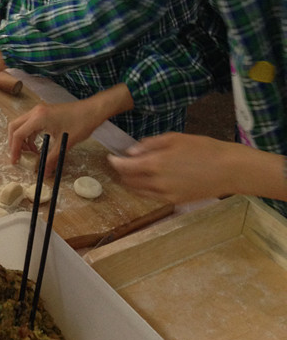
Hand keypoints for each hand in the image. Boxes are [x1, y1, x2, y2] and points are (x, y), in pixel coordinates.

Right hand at [8, 101, 102, 175]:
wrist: (92, 110)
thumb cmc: (80, 124)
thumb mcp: (64, 143)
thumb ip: (52, 159)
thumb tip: (44, 174)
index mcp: (38, 118)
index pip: (18, 134)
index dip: (14, 149)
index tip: (15, 162)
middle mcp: (35, 112)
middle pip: (15, 126)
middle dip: (14, 143)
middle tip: (18, 157)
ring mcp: (39, 110)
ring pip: (22, 124)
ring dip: (22, 139)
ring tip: (30, 154)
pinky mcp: (44, 112)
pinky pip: (30, 124)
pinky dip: (30, 135)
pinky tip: (38, 146)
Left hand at [107, 133, 247, 202]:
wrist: (228, 169)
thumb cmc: (203, 148)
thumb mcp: (174, 138)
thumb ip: (149, 145)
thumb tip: (131, 152)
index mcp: (156, 164)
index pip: (125, 167)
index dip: (115, 162)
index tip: (111, 157)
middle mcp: (158, 183)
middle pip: (129, 181)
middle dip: (122, 172)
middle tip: (121, 164)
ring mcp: (166, 195)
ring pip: (139, 191)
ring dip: (132, 182)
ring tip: (132, 172)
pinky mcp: (175, 201)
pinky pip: (152, 197)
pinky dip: (145, 190)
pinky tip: (148, 181)